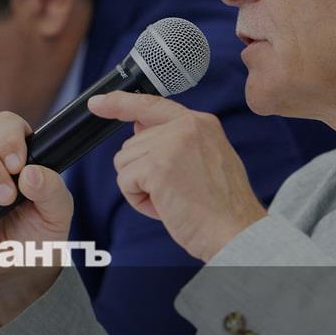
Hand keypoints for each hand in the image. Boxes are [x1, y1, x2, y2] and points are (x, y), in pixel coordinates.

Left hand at [88, 91, 266, 261]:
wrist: (237, 232)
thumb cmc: (222, 208)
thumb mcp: (205, 161)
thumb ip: (173, 141)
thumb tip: (137, 127)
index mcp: (201, 123)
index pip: (152, 104)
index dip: (121, 103)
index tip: (98, 102)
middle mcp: (187, 126)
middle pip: (133, 144)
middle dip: (144, 173)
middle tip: (176, 193)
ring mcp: (171, 144)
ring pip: (125, 162)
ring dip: (141, 187)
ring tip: (173, 200)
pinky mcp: (157, 166)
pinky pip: (125, 180)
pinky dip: (138, 200)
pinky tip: (165, 206)